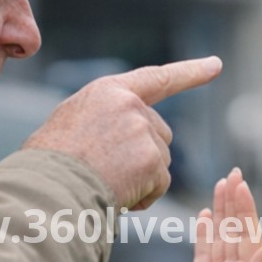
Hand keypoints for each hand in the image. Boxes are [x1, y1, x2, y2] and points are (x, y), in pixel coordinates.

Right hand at [23, 56, 221, 210]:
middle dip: (145, 157)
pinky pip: (160, 184)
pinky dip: (144, 197)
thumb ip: (103, 120)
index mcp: (108, 92)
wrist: (46, 188)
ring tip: (106, 183)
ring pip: (161, 161)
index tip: (216, 65)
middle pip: (160, 134)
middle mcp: (130, 105)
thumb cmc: (47, 165)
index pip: (157, 78)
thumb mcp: (71, 124)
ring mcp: (142, 131)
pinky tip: (117, 196)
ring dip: (142, 179)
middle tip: (109, 173)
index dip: (189, 72)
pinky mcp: (151, 159)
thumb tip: (119, 139)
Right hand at [178, 167, 261, 261]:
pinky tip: (205, 216)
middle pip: (234, 228)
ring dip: (220, 211)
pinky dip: (204, 234)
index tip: (240, 184)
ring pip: (219, 236)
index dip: (244, 207)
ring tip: (219, 187)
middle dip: (233, 201)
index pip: (247, 232)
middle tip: (232, 174)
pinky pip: (202, 253)